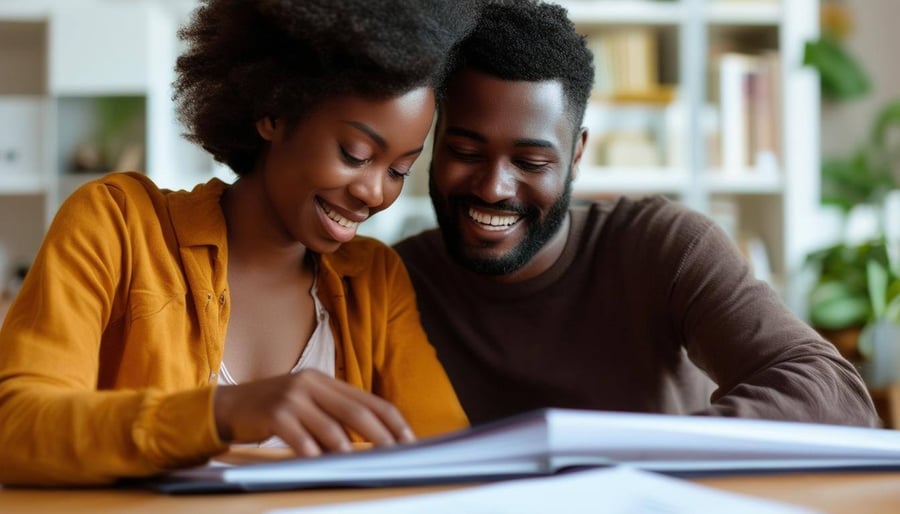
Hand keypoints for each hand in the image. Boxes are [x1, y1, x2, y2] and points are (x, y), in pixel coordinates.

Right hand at [212, 369, 415, 456]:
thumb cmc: (274, 412)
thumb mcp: (307, 405)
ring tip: (362, 466)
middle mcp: (312, 384)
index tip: (410, 441)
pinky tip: (322, 465)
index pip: (370, 401)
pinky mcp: (274, 413)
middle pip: (357, 412)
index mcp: (326, 381)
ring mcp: (293, 397)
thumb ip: (335, 416)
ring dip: (349, 450)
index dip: (394, 421)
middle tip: (395, 457)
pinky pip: (300, 437)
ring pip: (330, 426)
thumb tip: (374, 442)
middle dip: (381, 437)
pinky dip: (313, 453)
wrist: (228, 407)